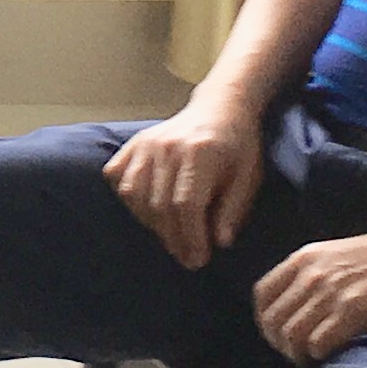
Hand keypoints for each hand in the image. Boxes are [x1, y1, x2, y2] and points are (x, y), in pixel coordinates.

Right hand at [103, 107, 264, 269]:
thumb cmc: (237, 146)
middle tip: (188, 258)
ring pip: (136, 195)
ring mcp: (145, 143)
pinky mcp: (133, 143)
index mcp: (199, 152)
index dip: (191, 237)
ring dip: (152, 224)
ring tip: (172, 238)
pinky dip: (129, 200)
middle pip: (160, 205)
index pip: (186, 204)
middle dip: (174, 239)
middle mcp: (167, 146)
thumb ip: (233, 209)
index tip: (199, 259)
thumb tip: (219, 242)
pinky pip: (118, 178)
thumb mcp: (248, 177)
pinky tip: (149, 211)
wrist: (220, 107)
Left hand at [250, 222, 366, 363]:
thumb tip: (294, 307)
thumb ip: (311, 274)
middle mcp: (312, 274)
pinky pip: (319, 344)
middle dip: (280, 344)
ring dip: (299, 354)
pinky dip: (320, 354)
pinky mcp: (354, 310)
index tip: (277, 335)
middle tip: (296, 354)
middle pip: (274, 321)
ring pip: (292, 336)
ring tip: (312, 358)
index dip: (266, 321)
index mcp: (305, 258)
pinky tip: (331, 354)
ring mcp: (332, 292)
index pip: (262, 295)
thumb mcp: (336, 254)